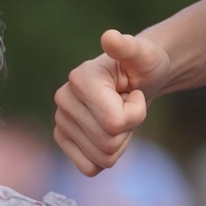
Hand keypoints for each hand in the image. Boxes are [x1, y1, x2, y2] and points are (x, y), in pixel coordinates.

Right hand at [53, 31, 165, 176]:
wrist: (136, 80)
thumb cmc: (144, 67)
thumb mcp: (145, 55)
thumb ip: (129, 47)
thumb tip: (110, 38)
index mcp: (80, 79)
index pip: (115, 123)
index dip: (135, 113)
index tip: (133, 94)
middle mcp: (63, 99)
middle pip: (108, 143)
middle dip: (128, 128)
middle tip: (126, 106)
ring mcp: (60, 121)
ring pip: (102, 158)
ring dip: (119, 142)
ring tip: (117, 117)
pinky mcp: (62, 138)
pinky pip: (89, 168)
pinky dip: (105, 157)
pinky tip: (107, 134)